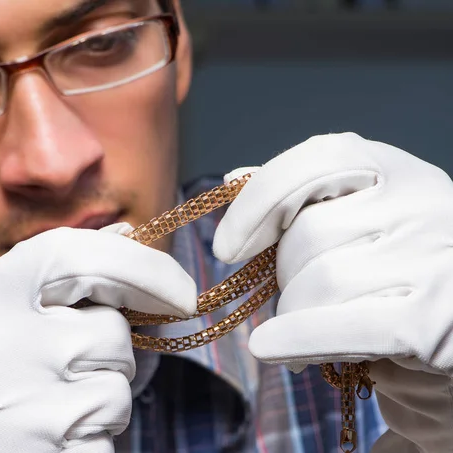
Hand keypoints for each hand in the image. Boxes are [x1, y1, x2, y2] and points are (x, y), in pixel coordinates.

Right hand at [0, 224, 196, 452]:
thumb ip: (56, 272)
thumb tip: (129, 234)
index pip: (78, 254)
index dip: (142, 268)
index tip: (181, 293)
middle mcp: (1, 344)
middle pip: (109, 330)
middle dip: (106, 350)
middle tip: (65, 367)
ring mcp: (21, 401)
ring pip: (116, 386)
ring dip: (99, 395)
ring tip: (47, 406)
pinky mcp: (42, 447)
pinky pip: (107, 429)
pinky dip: (93, 432)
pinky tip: (52, 434)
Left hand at [213, 132, 452, 450]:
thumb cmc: (394, 270)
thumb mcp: (359, 219)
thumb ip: (299, 198)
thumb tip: (233, 179)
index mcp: (394, 170)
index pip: (315, 160)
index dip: (258, 201)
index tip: (226, 246)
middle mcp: (421, 203)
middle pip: (310, 233)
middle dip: (283, 275)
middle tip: (288, 299)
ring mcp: (432, 259)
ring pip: (321, 281)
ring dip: (293, 313)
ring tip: (300, 329)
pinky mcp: (432, 321)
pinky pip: (340, 326)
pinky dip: (294, 338)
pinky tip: (269, 349)